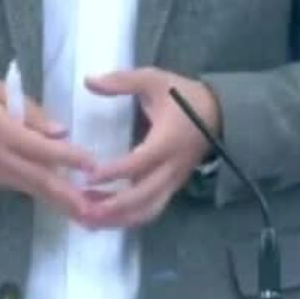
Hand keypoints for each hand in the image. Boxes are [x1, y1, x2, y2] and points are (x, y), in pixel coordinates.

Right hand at [0, 78, 95, 217]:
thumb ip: (30, 112)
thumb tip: (60, 131)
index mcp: (3, 133)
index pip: (42, 149)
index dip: (68, 157)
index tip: (93, 165)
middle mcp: (3, 159)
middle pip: (41, 180)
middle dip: (69, 197)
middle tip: (96, 211)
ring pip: (35, 191)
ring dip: (61, 203)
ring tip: (88, 216)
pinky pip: (25, 189)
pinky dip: (47, 197)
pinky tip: (66, 202)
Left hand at [80, 68, 217, 228]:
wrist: (218, 112)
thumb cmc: (184, 96)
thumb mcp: (154, 79)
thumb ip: (122, 81)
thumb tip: (89, 81)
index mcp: (167, 141)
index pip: (139, 163)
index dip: (114, 172)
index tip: (88, 176)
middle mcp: (171, 167)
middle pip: (142, 196)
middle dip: (112, 206)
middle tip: (81, 208)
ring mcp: (173, 182)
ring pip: (147, 210)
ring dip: (118, 218)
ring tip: (87, 219)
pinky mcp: (171, 189)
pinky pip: (150, 210)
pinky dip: (127, 218)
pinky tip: (104, 217)